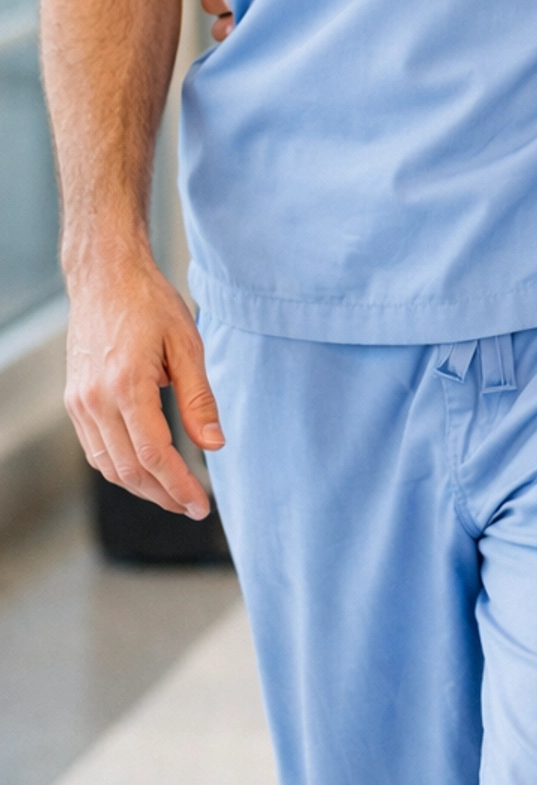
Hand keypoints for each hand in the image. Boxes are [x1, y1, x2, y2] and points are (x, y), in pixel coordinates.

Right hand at [64, 245, 223, 516]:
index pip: (153, 456)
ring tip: (173, 493)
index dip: (179, 486)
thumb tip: (214, 445)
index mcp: (126, 386)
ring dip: (141, 487)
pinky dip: (120, 467)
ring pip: (108, 466)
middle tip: (192, 506)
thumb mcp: (187, 344)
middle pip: (128, 470)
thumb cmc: (150, 303)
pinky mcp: (74, 400)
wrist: (105, 277)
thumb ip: (199, 398)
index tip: (201, 505)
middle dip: (163, 495)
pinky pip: (95, 449)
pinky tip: (145, 468)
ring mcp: (79, 402)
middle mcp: (96, 400)